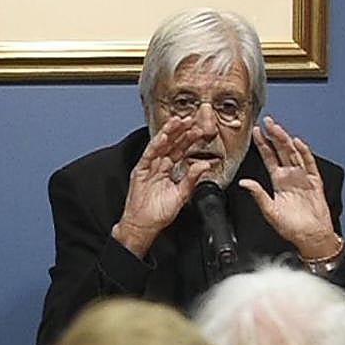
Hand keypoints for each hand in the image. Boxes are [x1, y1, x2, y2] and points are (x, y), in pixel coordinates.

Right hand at [113, 117, 213, 257]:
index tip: (200, 130)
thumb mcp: (181, 195)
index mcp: (170, 170)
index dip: (190, 140)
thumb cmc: (159, 212)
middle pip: (172, 144)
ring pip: (160, 145)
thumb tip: (205, 166)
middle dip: (181, 131)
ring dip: (169, 132)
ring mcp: (149, 167)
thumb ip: (192, 179)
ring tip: (178, 121)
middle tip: (191, 119)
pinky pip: (149, 155)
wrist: (144, 225)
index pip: (181, 150)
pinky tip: (163, 137)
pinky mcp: (140, 171)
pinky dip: (155, 145)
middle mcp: (159, 165)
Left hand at [239, 116, 338, 258]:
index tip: (257, 132)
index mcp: (278, 182)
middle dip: (274, 136)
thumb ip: (258, 194)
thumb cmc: (291, 227)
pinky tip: (297, 144)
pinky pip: (309, 164)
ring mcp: (302, 177)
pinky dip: (304, 153)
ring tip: (278, 129)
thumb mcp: (269, 211)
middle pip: (281, 151)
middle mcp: (290, 177)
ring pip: (294, 154)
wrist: (310, 237)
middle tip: (267, 122)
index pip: (269, 158)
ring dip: (286, 141)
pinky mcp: (314, 182)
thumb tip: (244, 183)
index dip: (263, 145)